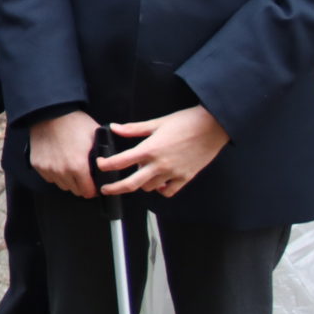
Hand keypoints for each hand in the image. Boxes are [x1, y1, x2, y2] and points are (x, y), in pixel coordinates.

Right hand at [29, 110, 100, 198]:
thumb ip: (102, 154)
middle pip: (74, 190)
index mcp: (78, 166)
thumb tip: (108, 165)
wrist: (50, 112)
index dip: (93, 189)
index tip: (94, 185)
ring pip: (61, 185)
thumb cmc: (73, 121)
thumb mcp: (95, 136)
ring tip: (70, 167)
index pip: (87, 191)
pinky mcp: (37, 164)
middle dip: (81, 184)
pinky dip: (54, 174)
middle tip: (83, 174)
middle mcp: (62, 171)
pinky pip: (49, 177)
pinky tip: (58, 162)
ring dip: (68, 180)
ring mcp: (47, 168)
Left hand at [98, 106, 230, 196]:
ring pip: (149, 188)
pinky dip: (161, 189)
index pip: (121, 161)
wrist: (213, 126)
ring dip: (140, 184)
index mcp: (150, 149)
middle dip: (114, 188)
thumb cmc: (186, 122)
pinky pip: (168, 192)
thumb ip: (134, 129)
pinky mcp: (185, 178)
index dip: (106, 165)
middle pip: (131, 184)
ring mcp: (173, 173)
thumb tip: (115, 128)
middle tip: (106, 189)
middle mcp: (159, 164)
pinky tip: (158, 182)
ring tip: (139, 175)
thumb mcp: (156, 123)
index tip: (100, 165)